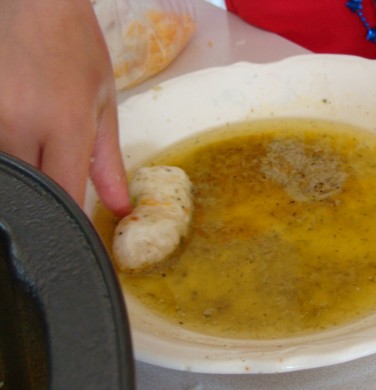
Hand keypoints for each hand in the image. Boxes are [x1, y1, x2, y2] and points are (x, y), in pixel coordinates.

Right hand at [0, 0, 129, 215]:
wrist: (35, 2)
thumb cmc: (76, 49)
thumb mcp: (103, 104)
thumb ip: (108, 162)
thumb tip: (118, 207)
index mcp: (64, 125)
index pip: (66, 196)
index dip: (74, 223)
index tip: (81, 236)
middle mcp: (20, 125)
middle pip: (32, 192)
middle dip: (49, 203)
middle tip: (60, 199)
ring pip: (11, 174)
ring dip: (28, 177)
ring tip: (42, 154)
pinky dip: (12, 156)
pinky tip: (24, 143)